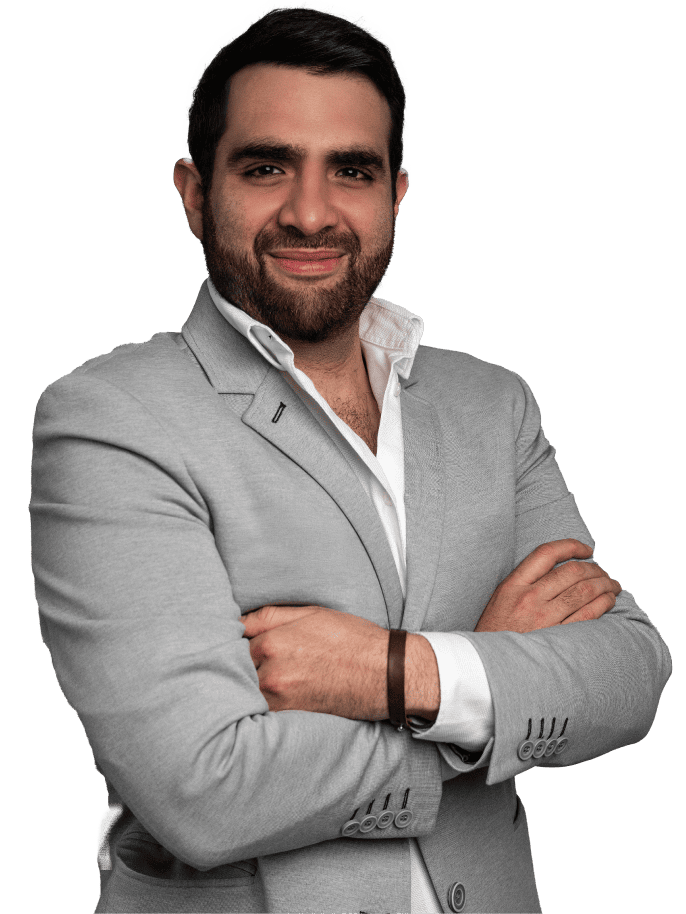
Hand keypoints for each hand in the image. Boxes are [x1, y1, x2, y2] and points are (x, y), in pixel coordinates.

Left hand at [241, 604, 388, 719]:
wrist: (386, 672)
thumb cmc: (352, 638)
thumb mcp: (311, 613)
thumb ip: (269, 616)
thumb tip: (237, 622)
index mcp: (273, 640)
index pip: (233, 642)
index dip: (237, 642)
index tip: (238, 642)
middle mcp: (271, 669)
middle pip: (237, 668)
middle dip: (240, 664)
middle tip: (248, 661)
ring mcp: (280, 696)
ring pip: (246, 690)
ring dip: (248, 684)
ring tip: (269, 675)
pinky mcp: (291, 715)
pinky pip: (261, 709)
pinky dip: (261, 702)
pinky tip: (276, 693)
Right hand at [475, 539, 621, 632]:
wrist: (486, 666)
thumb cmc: (494, 633)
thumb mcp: (500, 600)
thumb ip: (524, 583)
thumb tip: (560, 571)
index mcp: (513, 585)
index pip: (546, 553)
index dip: (571, 546)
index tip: (586, 550)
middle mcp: (529, 598)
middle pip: (572, 572)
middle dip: (595, 568)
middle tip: (604, 572)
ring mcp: (544, 618)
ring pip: (584, 591)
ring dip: (605, 584)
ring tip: (613, 586)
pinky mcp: (556, 638)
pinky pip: (588, 615)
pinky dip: (603, 604)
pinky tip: (609, 601)